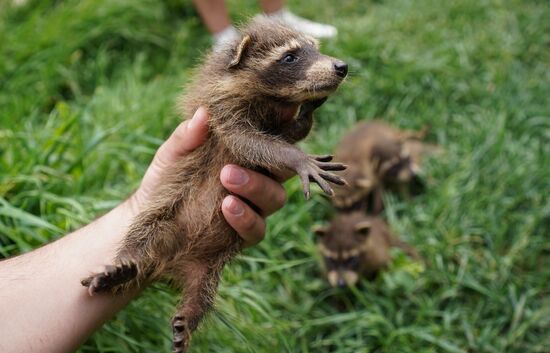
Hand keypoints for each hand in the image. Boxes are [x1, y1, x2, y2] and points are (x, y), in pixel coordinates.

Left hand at [128, 107, 285, 246]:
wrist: (146, 223)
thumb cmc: (163, 182)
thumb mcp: (170, 156)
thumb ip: (186, 137)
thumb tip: (204, 112)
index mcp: (243, 157)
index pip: (272, 140)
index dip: (283, 125)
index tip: (284, 112)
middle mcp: (254, 181)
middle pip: (284, 169)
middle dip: (275, 161)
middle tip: (233, 164)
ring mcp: (252, 209)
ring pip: (276, 197)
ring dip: (257, 188)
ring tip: (227, 182)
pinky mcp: (243, 236)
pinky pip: (257, 229)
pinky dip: (246, 218)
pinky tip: (227, 207)